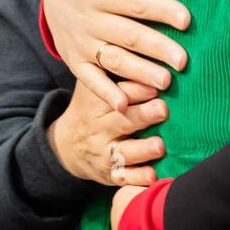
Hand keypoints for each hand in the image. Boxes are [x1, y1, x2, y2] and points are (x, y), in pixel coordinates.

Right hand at [42, 0, 190, 110]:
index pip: (136, 3)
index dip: (161, 10)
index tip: (186, 20)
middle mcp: (91, 20)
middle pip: (128, 35)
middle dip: (157, 48)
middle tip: (183, 61)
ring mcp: (83, 43)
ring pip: (114, 60)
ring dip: (139, 73)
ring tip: (165, 82)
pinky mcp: (76, 61)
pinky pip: (90, 80)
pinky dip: (106, 94)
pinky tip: (124, 105)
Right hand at [48, 81, 167, 184]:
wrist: (66, 145)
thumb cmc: (93, 108)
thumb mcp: (96, 88)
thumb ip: (119, 74)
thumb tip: (153, 51)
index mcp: (96, 103)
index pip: (116, 93)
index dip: (136, 89)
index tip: (155, 84)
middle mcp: (99, 128)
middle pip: (121, 121)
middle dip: (142, 115)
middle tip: (163, 109)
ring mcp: (104, 152)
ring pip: (123, 152)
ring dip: (143, 150)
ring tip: (159, 146)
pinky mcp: (109, 174)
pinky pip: (123, 178)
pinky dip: (137, 179)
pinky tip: (152, 176)